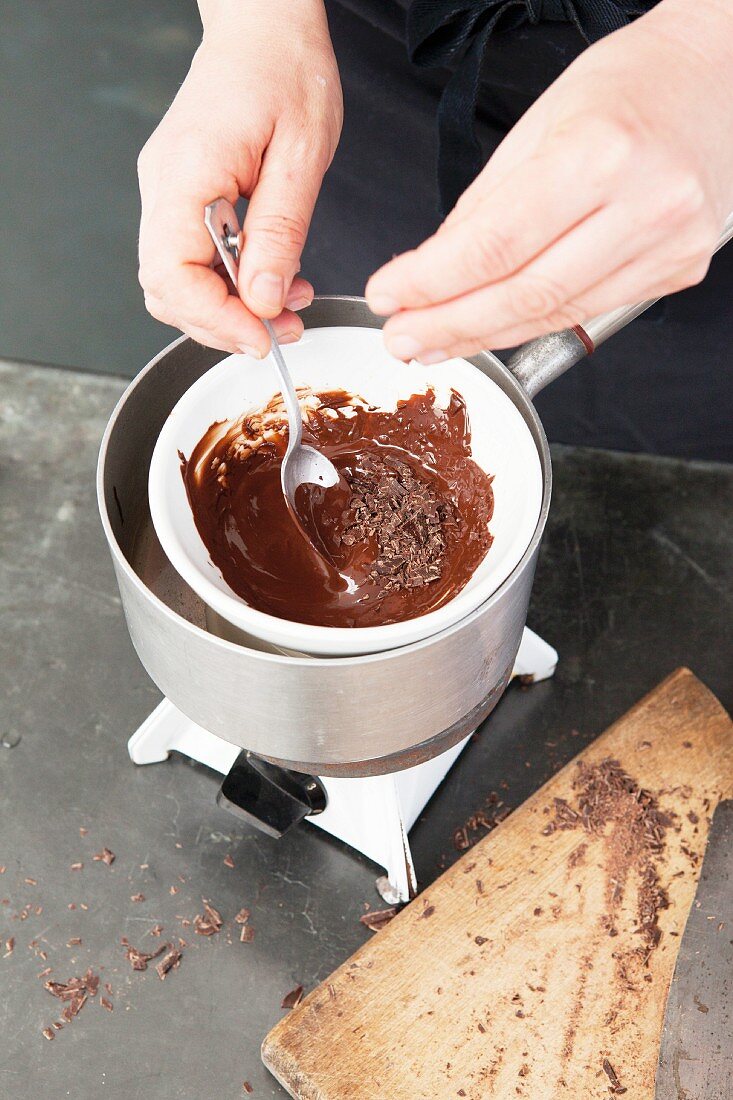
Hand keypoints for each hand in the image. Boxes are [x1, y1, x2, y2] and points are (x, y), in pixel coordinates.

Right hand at [137, 0, 341, 355]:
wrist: (266, 26)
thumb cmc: (286, 71)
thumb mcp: (302, 156)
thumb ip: (280, 234)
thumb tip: (264, 301)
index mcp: (187, 172)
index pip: (172, 273)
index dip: (215, 318)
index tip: (262, 337)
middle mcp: (164, 186)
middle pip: (168, 288)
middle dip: (225, 324)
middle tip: (283, 333)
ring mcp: (168, 193)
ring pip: (179, 282)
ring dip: (230, 310)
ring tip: (287, 310)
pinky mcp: (183, 198)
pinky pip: (193, 259)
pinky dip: (231, 285)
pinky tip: (273, 282)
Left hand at [366, 0, 732, 361]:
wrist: (716, 77)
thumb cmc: (629, 86)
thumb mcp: (539, 123)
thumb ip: (483, 206)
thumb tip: (431, 272)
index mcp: (600, 153)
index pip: (494, 244)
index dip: (432, 282)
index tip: (388, 296)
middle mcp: (643, 205)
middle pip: (524, 293)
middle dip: (451, 324)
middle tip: (402, 338)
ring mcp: (667, 246)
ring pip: (554, 313)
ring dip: (484, 335)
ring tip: (435, 341)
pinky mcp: (676, 271)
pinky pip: (586, 311)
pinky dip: (531, 325)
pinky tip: (492, 329)